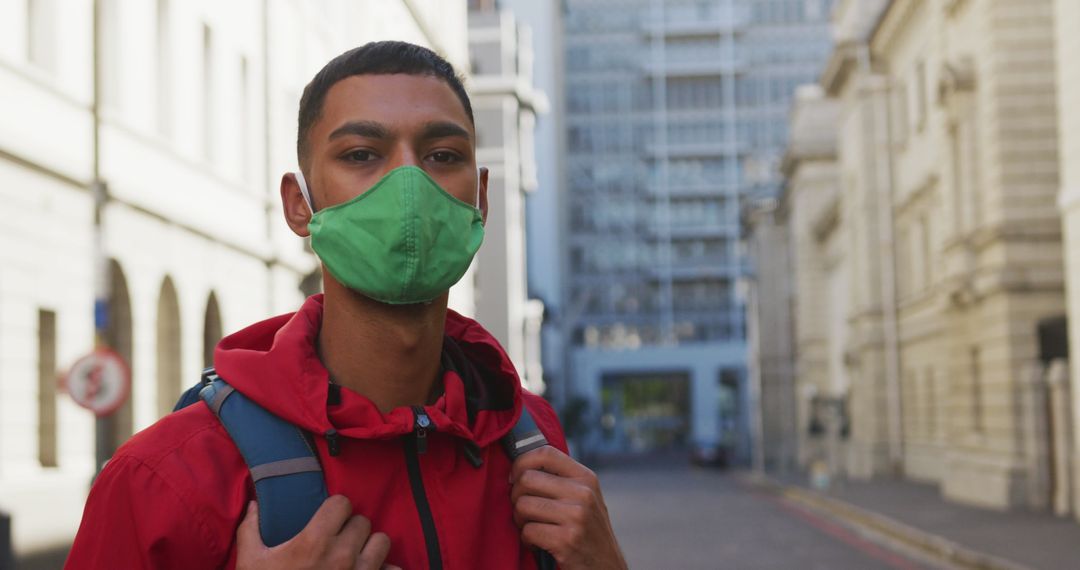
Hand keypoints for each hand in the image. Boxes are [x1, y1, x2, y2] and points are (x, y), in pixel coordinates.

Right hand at [236, 495, 398, 569]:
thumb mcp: (250, 562)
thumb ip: (250, 529)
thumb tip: (253, 505)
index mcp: (314, 542)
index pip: (342, 503)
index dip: (334, 509)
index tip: (328, 519)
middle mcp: (342, 556)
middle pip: (362, 522)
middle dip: (350, 529)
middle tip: (337, 541)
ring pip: (382, 542)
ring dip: (369, 547)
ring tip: (354, 556)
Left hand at [510, 446, 626, 569]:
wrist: (606, 566)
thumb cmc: (588, 531)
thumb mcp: (584, 498)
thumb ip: (561, 480)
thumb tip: (520, 466)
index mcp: (586, 478)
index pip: (545, 452)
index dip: (521, 462)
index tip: (514, 477)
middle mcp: (583, 493)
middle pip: (527, 479)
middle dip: (516, 496)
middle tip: (523, 509)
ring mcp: (576, 516)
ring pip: (523, 505)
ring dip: (520, 520)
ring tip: (532, 526)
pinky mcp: (567, 540)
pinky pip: (528, 531)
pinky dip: (527, 540)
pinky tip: (538, 543)